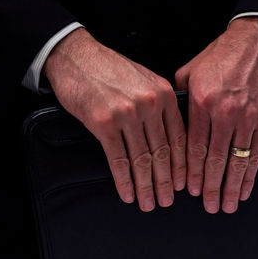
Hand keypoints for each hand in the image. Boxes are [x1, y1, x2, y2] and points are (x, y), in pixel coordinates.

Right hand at [44, 28, 186, 211]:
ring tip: (149, 203)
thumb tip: (170, 138)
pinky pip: (119, 160)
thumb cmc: (109, 68)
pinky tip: (127, 194)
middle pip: (162, 153)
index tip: (182, 184)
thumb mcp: (145, 80)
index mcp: (164, 95)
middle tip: (168, 200)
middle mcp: (149, 105)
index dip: (181, 166)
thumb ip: (160, 105)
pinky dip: (124, 181)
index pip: (179, 138)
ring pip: (142, 160)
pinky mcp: (104, 123)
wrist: (75, 55)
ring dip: (146, 186)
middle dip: (166, 182)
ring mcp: (127, 114)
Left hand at [174, 17, 257, 213]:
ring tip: (227, 205)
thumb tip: (171, 124)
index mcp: (202, 103)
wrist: (256, 42)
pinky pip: (257, 154)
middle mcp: (225, 113)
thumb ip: (179, 101)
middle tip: (208, 206)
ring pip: (238, 161)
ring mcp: (248, 118)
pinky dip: (251, 174)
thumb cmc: (222, 55)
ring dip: (231, 187)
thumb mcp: (189, 72)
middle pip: (216, 160)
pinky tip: (245, 189)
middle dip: (210, 187)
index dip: (192, 173)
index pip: (194, 147)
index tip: (189, 190)